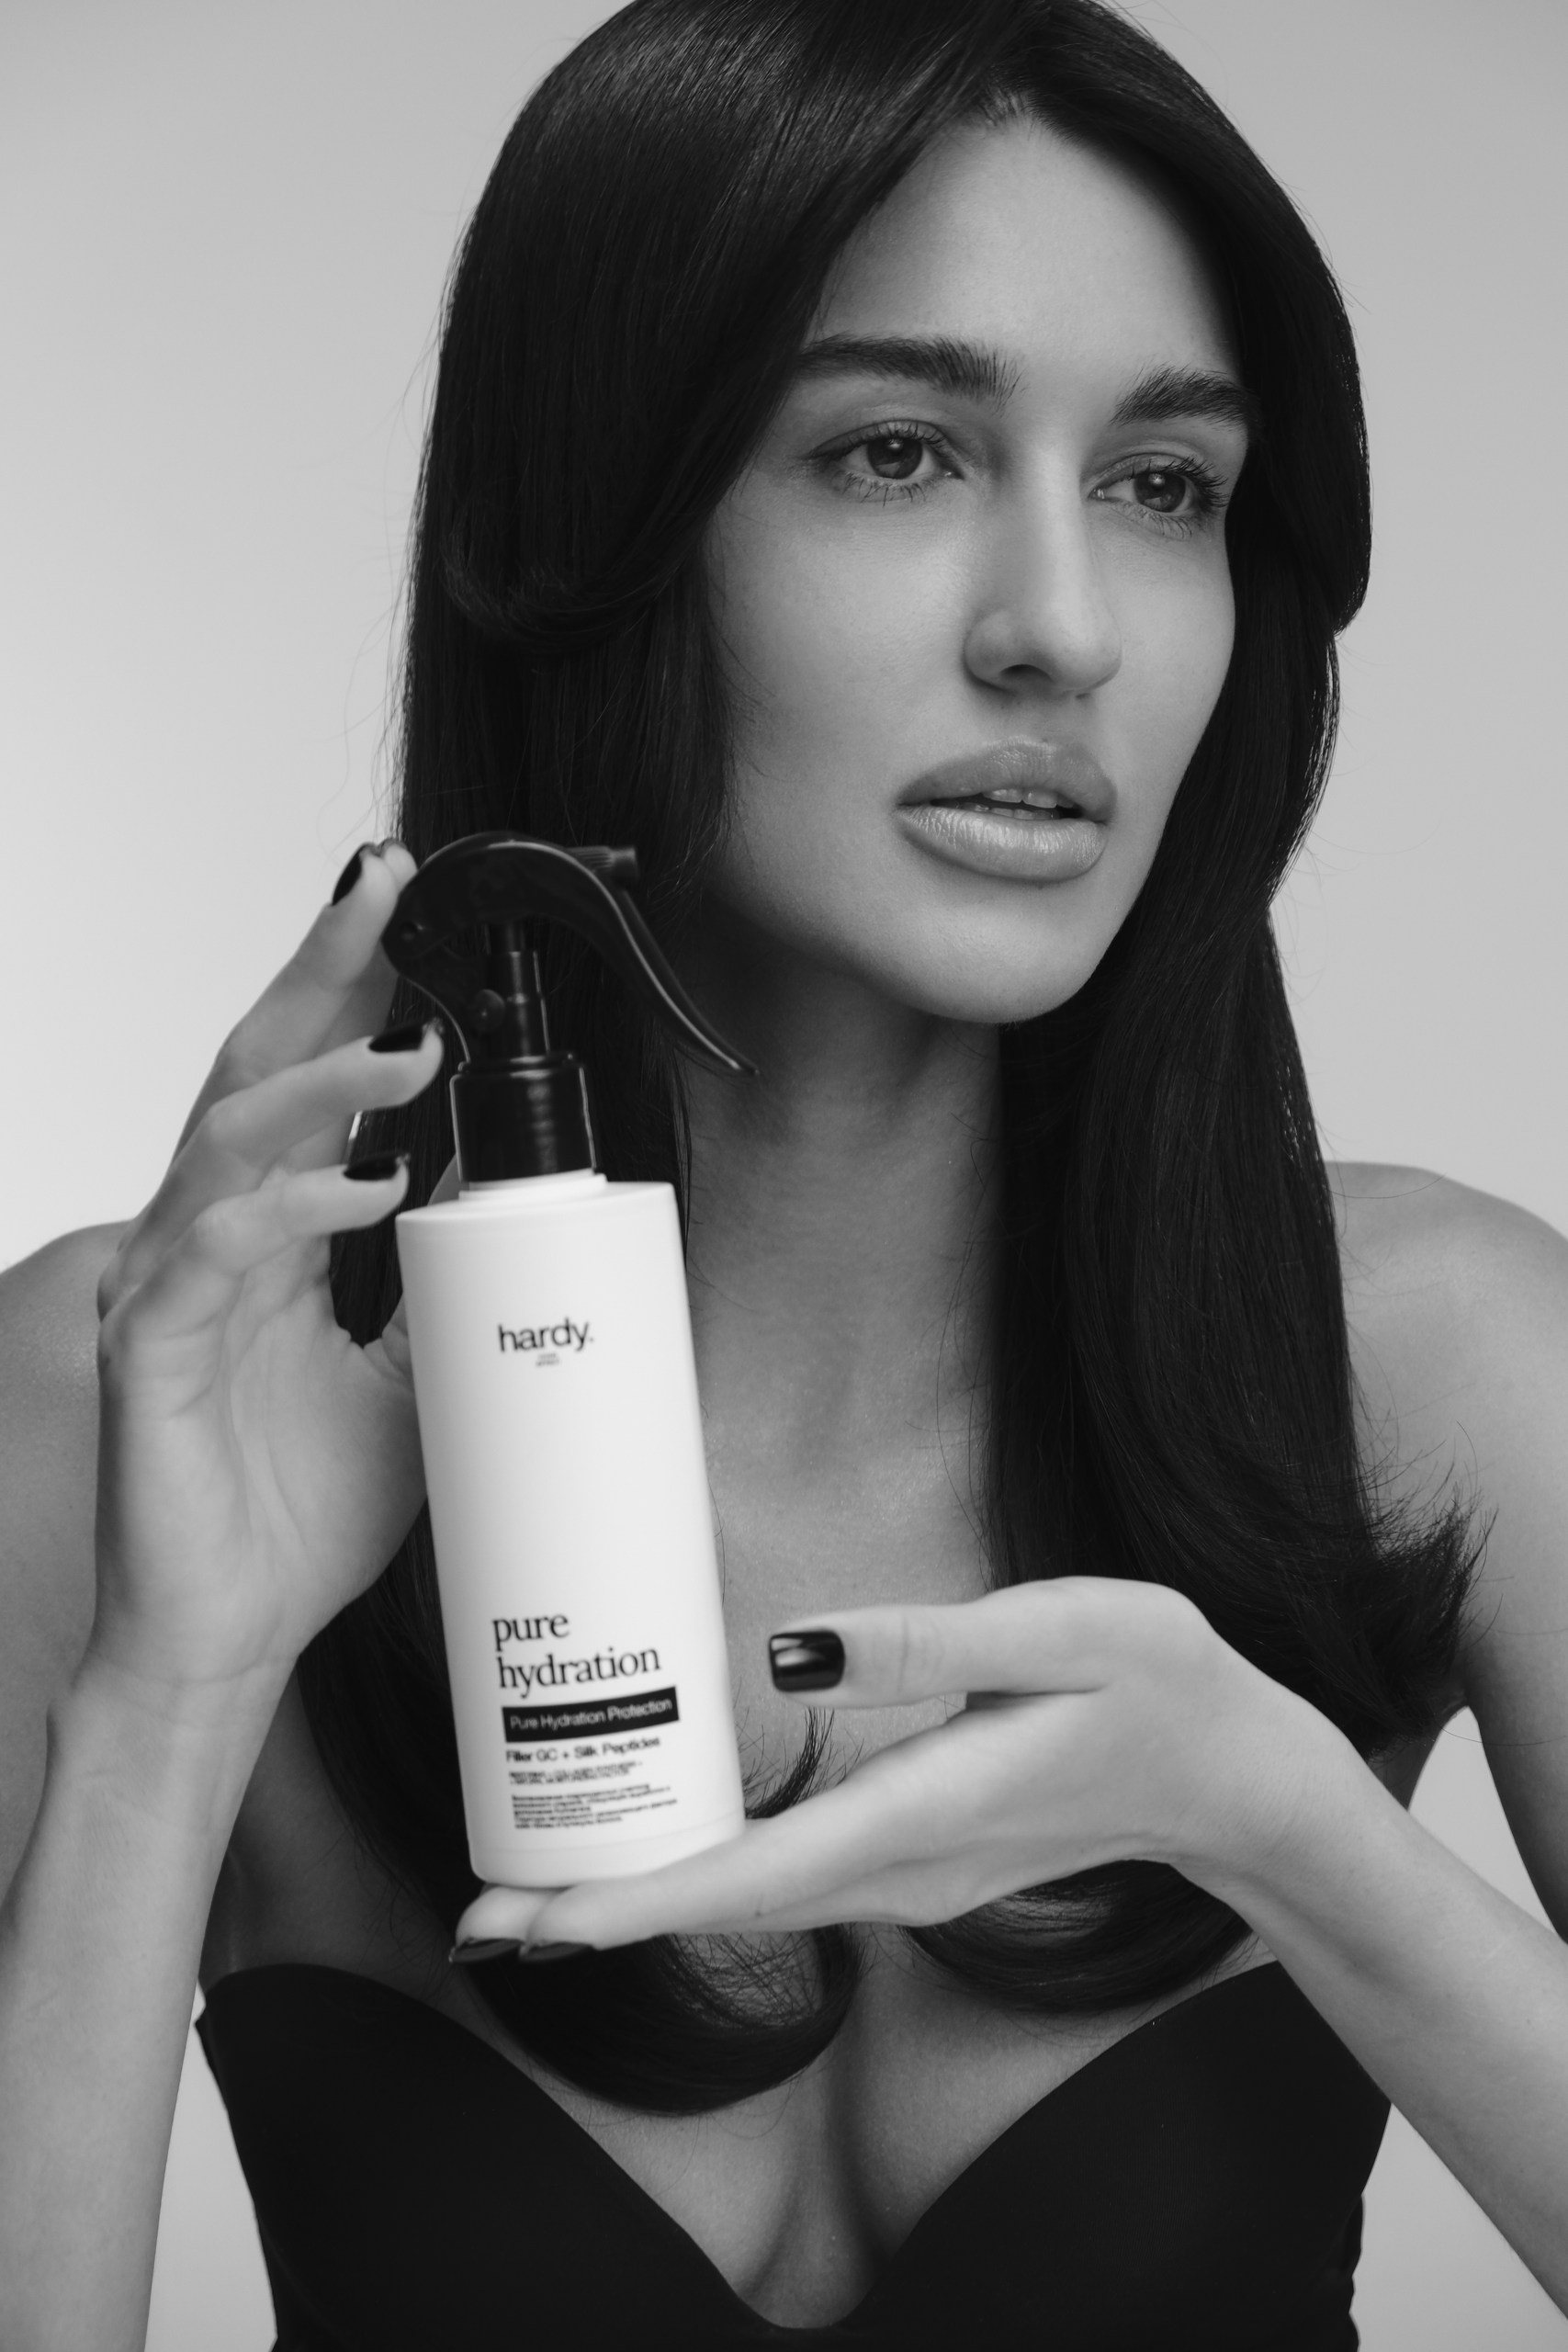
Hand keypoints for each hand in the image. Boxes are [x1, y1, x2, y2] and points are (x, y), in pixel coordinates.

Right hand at [89, 844, 445, 1704]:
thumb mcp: (415, 1375)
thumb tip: (502, 1194)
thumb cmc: (302, 1509)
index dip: (352, 991)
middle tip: (384, 890)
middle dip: (322, 972)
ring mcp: (170, 1286)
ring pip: (229, 1140)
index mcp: (269, 1231)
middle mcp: (211, 1236)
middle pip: (255, 1066)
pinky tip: (363, 1192)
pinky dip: (289, 1210)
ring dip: (321, 1083)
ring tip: (409, 1053)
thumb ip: (444, 1282)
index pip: (306, 1080)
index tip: (411, 913)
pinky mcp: (144, 1349)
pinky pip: (212, 1253)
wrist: (233, 1633)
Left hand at [456, 1578, 1327, 1953]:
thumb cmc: (1163, 1687)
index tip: (527, 1924)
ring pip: (750, 1898)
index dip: (629, 1901)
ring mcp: (908, 1880)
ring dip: (642, 1893)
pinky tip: (661, 1841)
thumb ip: (924, 1641)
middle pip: (724, 1901)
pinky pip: (788, 1877)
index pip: (748, 1875)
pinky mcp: (915, 1861)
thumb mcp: (1063, 1626)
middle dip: (598, 1910)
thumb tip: (784, 1650)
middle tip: (476, 1910)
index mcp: (921, 1812)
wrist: (1240, 1785)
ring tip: (533, 1875)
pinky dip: (706, 1872)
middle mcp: (899, 1868)